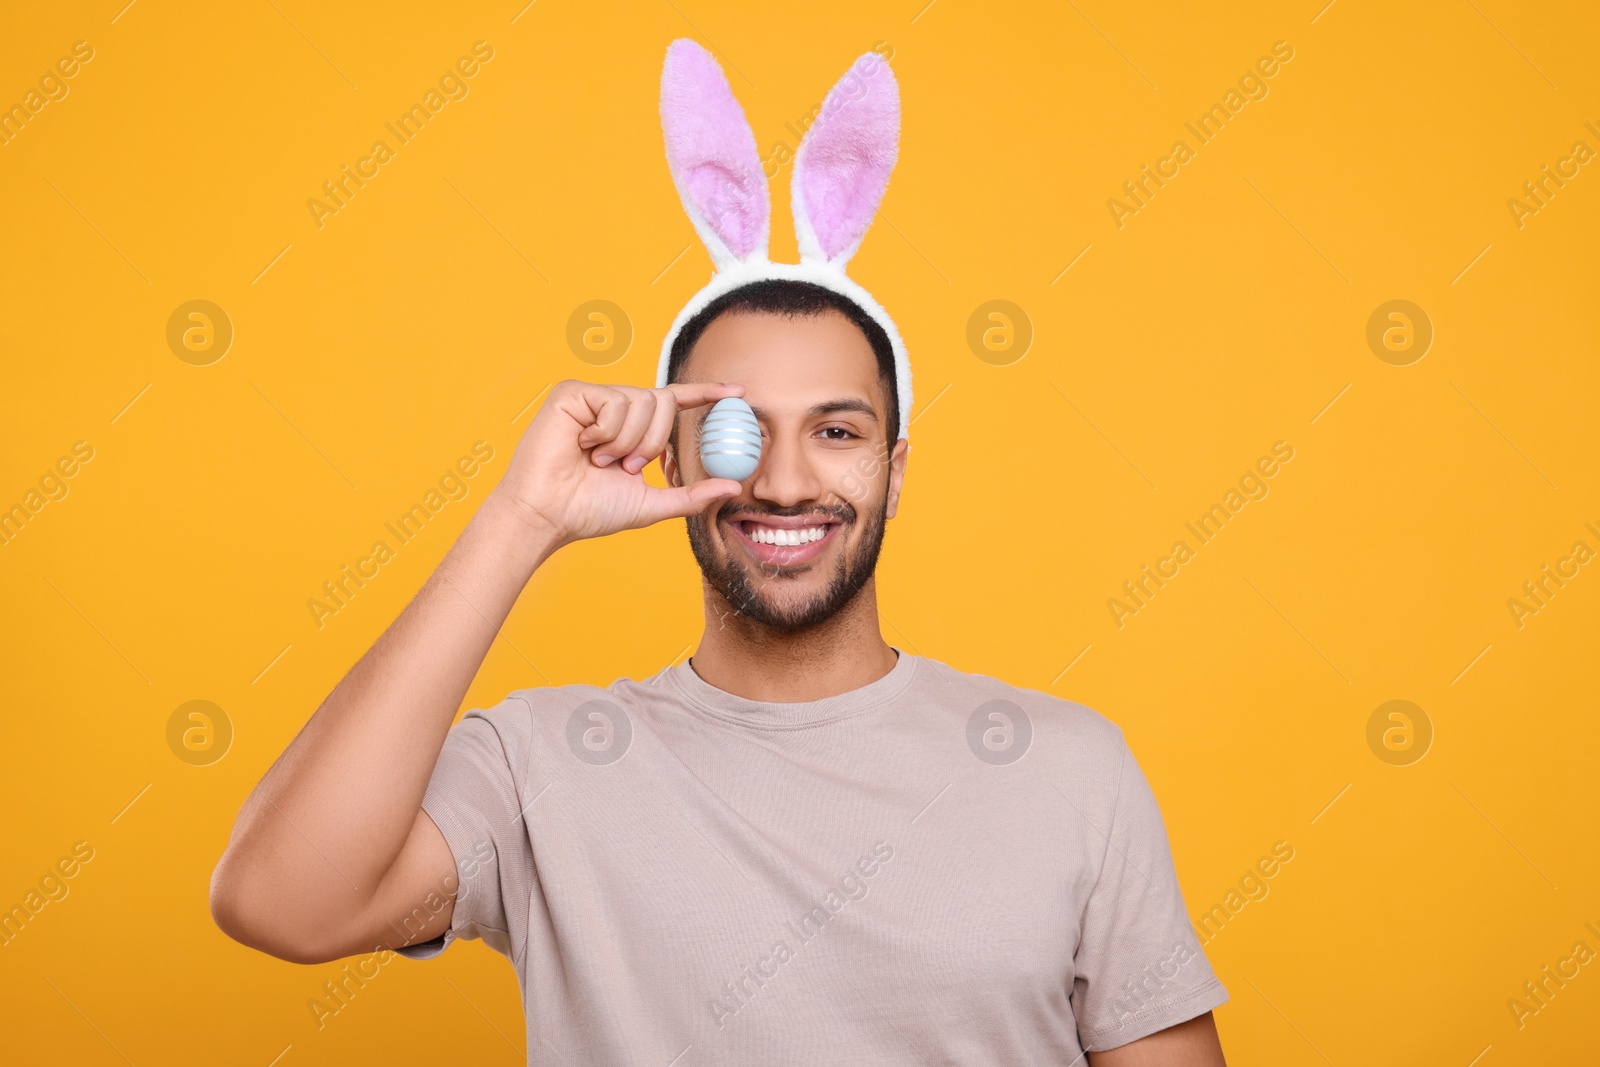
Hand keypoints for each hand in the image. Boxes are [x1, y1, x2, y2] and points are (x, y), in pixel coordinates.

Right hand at [491, 379, 745, 545]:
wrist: (549, 516)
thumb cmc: (589, 511)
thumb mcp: (651, 504)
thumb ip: (691, 494)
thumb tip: (732, 486)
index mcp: (631, 428)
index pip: (674, 402)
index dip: (705, 393)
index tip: (738, 392)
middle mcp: (613, 407)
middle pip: (662, 400)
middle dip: (652, 441)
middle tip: (627, 467)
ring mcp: (592, 397)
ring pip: (640, 400)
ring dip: (627, 441)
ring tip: (599, 460)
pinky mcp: (571, 392)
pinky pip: (613, 401)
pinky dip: (607, 431)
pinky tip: (583, 446)